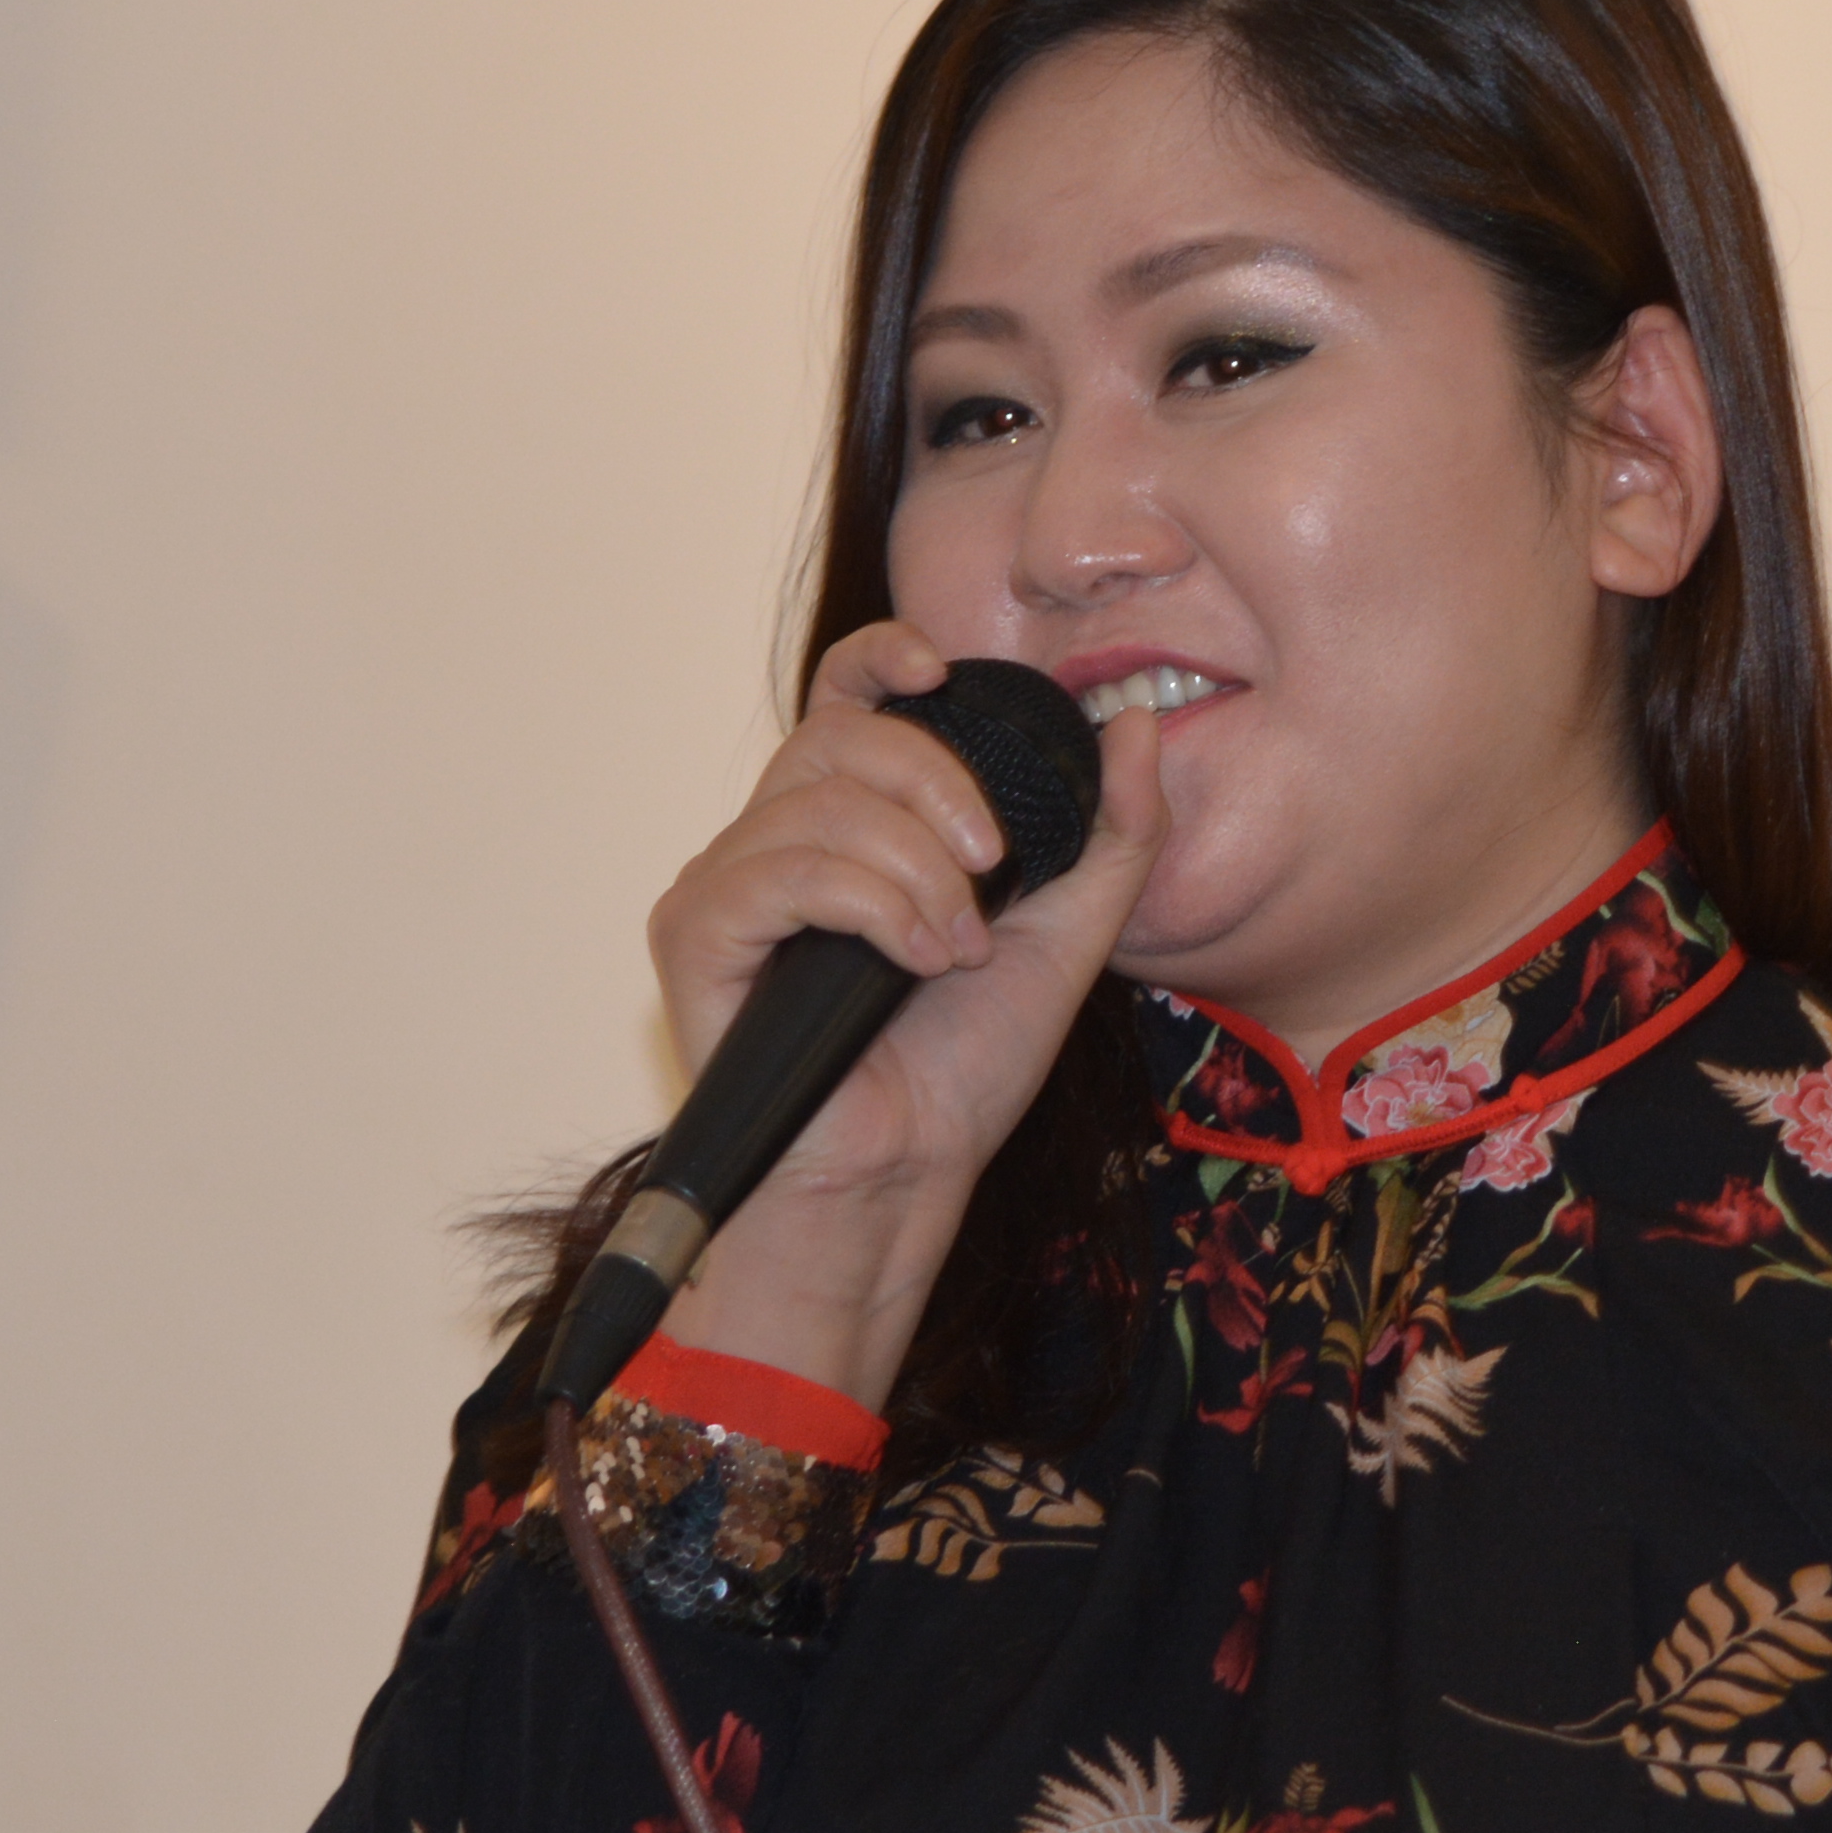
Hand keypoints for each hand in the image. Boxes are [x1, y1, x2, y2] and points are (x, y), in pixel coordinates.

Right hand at [642, 622, 1165, 1399]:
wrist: (908, 1176)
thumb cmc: (963, 1069)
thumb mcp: (1069, 935)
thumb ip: (1111, 831)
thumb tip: (1135, 721)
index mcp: (853, 824)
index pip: (846, 695)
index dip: (884, 657)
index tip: (943, 670)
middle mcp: (778, 838)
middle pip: (842, 733)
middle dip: (939, 784)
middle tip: (995, 867)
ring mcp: (727, 883)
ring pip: (820, 802)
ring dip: (918, 871)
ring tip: (959, 948)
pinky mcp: (696, 935)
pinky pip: (780, 869)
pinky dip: (871, 905)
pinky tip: (916, 960)